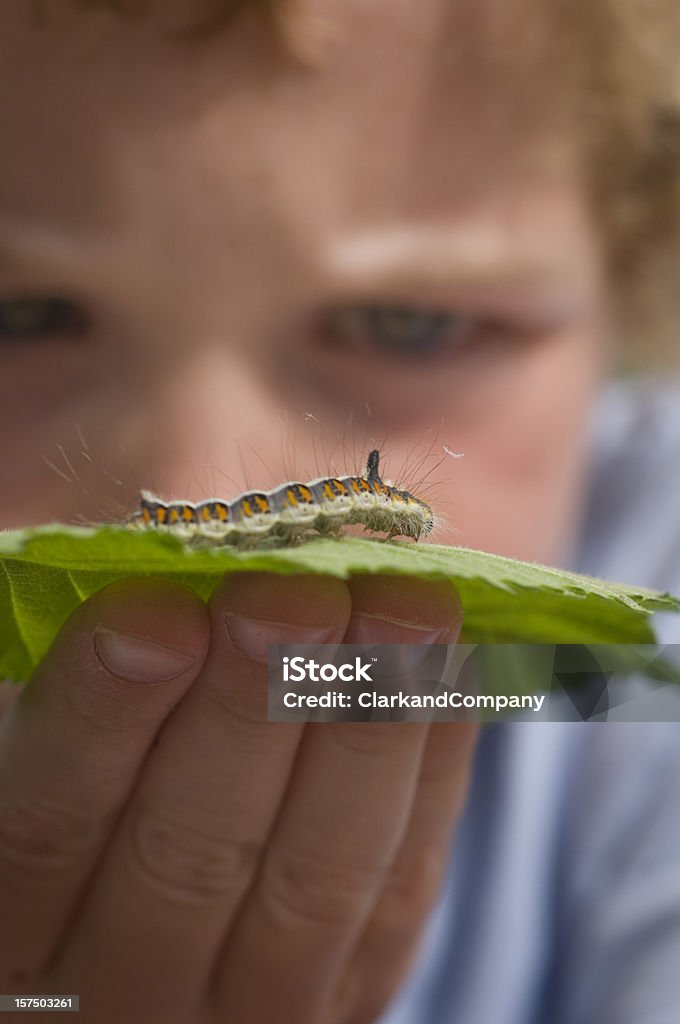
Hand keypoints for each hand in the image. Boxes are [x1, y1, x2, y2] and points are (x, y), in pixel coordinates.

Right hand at [0, 572, 476, 1023]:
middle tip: (292, 596)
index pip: (47, 825)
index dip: (101, 718)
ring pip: (316, 877)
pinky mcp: (354, 984)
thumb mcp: (65, 720)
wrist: (174, 880)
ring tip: (399, 606)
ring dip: (365, 728)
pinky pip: (402, 884)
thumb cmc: (105, 756)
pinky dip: (433, 764)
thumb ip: (93, 671)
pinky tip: (443, 663)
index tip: (155, 613)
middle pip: (189, 855)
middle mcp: (123, 985)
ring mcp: (251, 1002)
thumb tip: (157, 571)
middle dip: (250, 708)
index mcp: (19, 921)